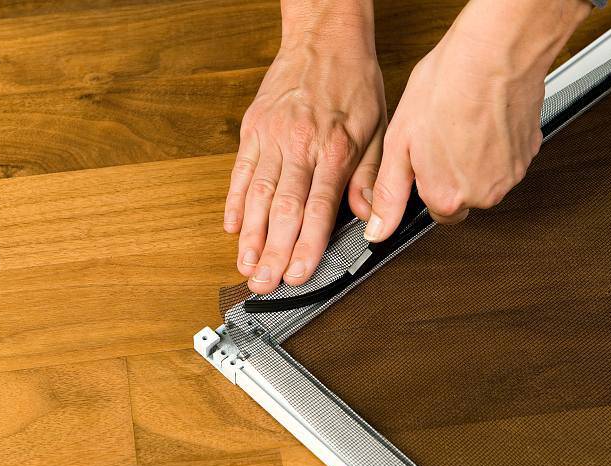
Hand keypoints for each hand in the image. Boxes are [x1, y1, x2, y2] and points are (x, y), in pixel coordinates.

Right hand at [224, 2, 385, 293]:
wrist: (324, 37)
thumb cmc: (353, 82)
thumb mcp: (378, 127)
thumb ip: (370, 177)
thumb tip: (368, 219)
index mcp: (332, 148)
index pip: (318, 208)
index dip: (306, 246)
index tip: (297, 274)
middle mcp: (298, 145)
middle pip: (283, 209)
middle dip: (272, 252)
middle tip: (264, 283)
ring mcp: (270, 137)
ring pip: (256, 195)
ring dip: (249, 236)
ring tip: (245, 265)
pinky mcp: (252, 129)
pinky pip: (240, 172)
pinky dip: (234, 202)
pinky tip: (231, 228)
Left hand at [364, 0, 590, 240]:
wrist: (495, 52)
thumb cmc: (447, 87)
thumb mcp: (399, 143)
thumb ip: (389, 193)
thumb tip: (378, 229)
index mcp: (448, 196)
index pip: (433, 212)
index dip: (425, 185)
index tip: (423, 163)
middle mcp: (483, 194)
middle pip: (461, 197)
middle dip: (449, 175)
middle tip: (439, 138)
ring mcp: (510, 174)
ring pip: (485, 178)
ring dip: (472, 160)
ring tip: (459, 124)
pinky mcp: (530, 152)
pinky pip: (506, 159)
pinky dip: (494, 144)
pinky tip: (481, 119)